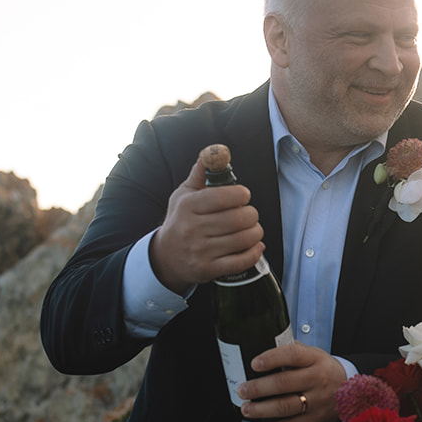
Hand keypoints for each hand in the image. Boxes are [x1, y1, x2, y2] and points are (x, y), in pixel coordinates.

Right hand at [149, 152, 264, 292]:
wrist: (165, 257)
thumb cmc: (180, 221)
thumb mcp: (184, 194)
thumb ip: (200, 173)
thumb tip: (213, 151)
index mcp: (188, 206)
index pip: (223, 196)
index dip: (241, 194)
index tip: (244, 195)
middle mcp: (193, 228)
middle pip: (238, 218)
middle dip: (252, 214)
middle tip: (250, 214)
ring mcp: (201, 251)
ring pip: (243, 239)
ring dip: (256, 232)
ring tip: (253, 229)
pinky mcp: (209, 269)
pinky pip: (241, 262)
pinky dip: (254, 253)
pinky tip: (255, 246)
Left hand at [237, 341, 346, 421]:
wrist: (349, 391)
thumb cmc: (323, 370)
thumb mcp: (313, 354)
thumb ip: (291, 351)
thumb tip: (261, 348)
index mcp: (316, 359)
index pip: (292, 355)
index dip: (271, 358)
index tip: (254, 363)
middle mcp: (318, 379)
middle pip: (284, 383)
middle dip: (258, 387)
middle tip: (242, 389)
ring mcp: (318, 401)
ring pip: (286, 406)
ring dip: (262, 409)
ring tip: (246, 408)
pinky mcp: (316, 418)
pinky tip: (262, 420)